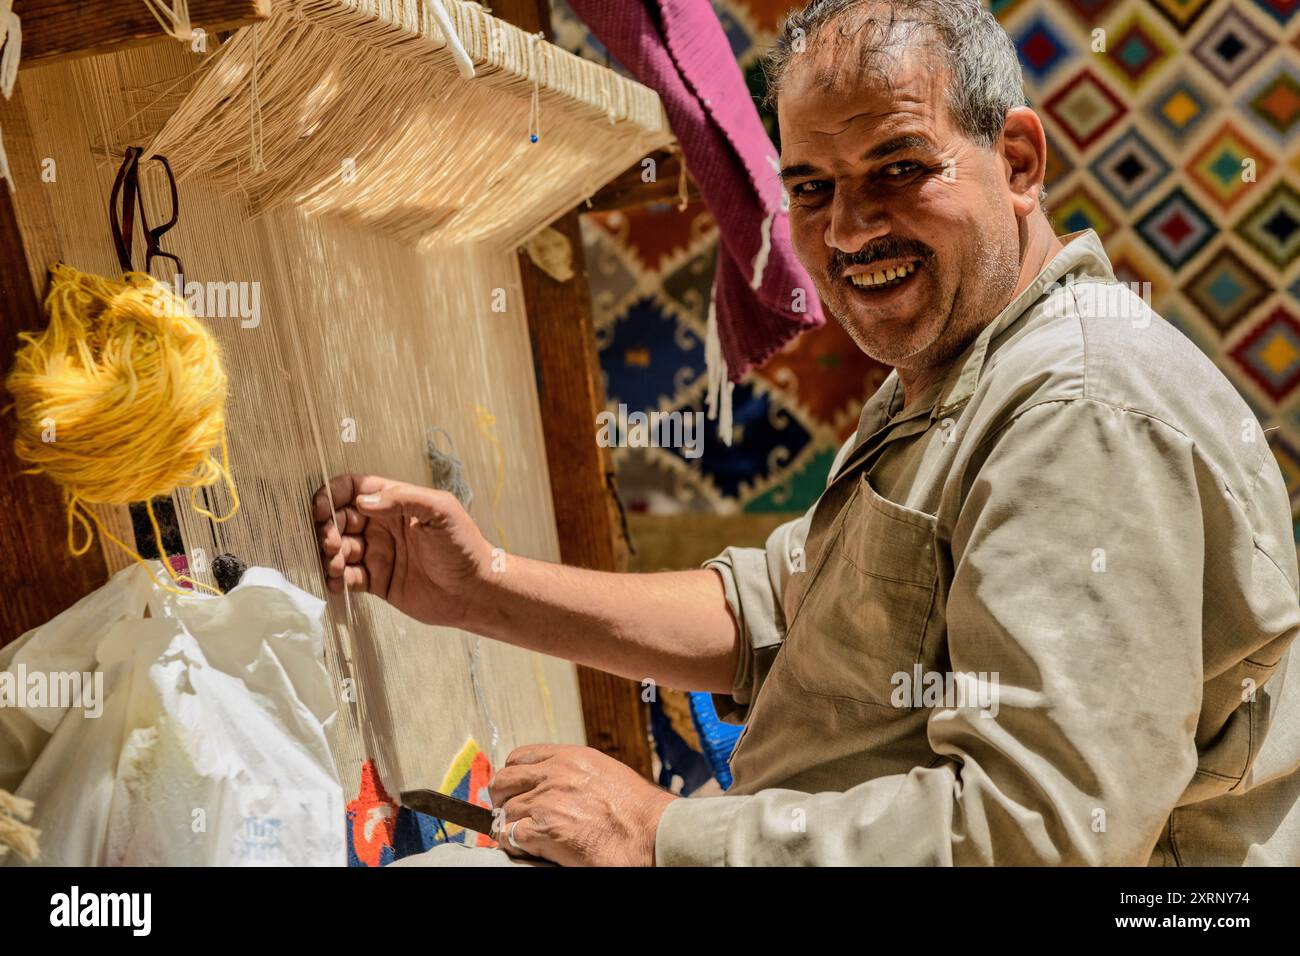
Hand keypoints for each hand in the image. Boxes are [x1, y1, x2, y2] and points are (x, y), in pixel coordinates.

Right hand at [313, 474, 492, 628]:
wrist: (475, 591)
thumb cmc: (464, 547)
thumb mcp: (440, 512)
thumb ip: (403, 499)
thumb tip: (364, 501)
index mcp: (396, 503)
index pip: (354, 489)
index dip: (333, 495)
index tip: (323, 508)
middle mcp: (382, 526)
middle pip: (340, 519)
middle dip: (328, 528)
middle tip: (331, 542)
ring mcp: (378, 553)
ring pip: (339, 549)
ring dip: (330, 554)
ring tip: (336, 564)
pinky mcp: (377, 581)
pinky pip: (347, 577)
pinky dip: (336, 579)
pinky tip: (337, 582)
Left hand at [488, 744, 676, 866]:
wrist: (652, 833)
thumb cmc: (638, 809)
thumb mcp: (605, 773)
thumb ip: (575, 774)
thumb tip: (555, 784)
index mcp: (570, 758)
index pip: (520, 757)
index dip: (513, 776)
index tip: (515, 790)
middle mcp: (555, 774)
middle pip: (504, 781)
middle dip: (501, 798)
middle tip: (507, 813)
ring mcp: (548, 801)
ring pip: (505, 810)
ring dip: (509, 824)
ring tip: (521, 835)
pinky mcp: (545, 831)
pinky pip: (510, 835)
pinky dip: (513, 843)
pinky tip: (526, 848)